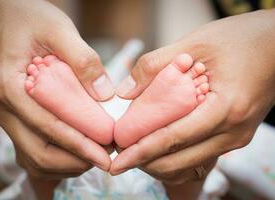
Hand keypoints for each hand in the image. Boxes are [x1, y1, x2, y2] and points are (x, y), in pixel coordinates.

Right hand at [0, 0, 113, 178]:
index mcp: (8, 86)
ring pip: (33, 156)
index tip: (105, 155)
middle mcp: (1, 106)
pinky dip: (55, 156)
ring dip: (65, 162)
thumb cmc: (27, 17)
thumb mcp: (58, 29)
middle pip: (37, 151)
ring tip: (94, 155)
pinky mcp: (12, 115)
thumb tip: (104, 95)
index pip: (48, 127)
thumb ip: (83, 60)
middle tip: (105, 157)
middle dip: (75, 160)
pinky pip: (30, 148)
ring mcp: (4, 113)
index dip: (79, 145)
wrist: (2, 13)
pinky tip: (76, 151)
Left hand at [111, 9, 274, 185]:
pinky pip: (200, 156)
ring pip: (190, 164)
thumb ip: (156, 65)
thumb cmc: (242, 39)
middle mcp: (234, 131)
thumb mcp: (196, 43)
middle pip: (180, 161)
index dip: (141, 152)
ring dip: (160, 162)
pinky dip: (177, 156)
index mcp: (225, 108)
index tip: (117, 162)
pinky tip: (160, 146)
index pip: (174, 138)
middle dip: (146, 162)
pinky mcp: (235, 135)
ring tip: (136, 151)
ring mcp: (237, 137)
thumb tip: (125, 92)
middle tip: (121, 156)